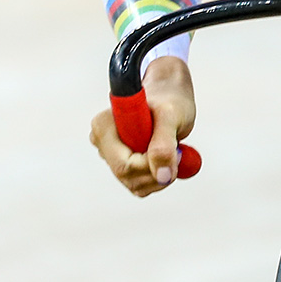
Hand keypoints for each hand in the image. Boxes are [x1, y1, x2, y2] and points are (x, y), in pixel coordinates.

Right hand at [90, 56, 196, 195]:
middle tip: (179, 152)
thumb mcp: (171, 117)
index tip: (176, 151)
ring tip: (172, 149)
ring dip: (161, 175)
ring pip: (135, 185)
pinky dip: (158, 176)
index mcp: (104, 126)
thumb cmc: (170, 100)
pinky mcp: (121, 165)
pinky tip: (166, 156)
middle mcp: (101, 142)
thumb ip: (165, 145)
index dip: (153, 165)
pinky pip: (140, 185)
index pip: (125, 165)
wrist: (171, 96)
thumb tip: (162, 177)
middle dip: (158, 171)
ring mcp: (109, 155)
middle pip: (128, 177)